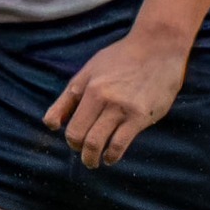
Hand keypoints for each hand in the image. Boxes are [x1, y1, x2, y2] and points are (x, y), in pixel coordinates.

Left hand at [43, 30, 187, 167]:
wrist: (157, 47)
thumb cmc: (120, 59)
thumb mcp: (87, 73)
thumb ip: (68, 99)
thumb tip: (51, 125)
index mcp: (88, 89)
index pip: (70, 126)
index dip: (71, 140)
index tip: (75, 143)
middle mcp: (103, 100)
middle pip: (82, 137)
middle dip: (81, 151)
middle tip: (85, 156)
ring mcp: (123, 109)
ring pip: (99, 143)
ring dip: (94, 158)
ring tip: (95, 162)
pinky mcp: (141, 116)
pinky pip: (121, 143)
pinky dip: (113, 155)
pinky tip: (111, 157)